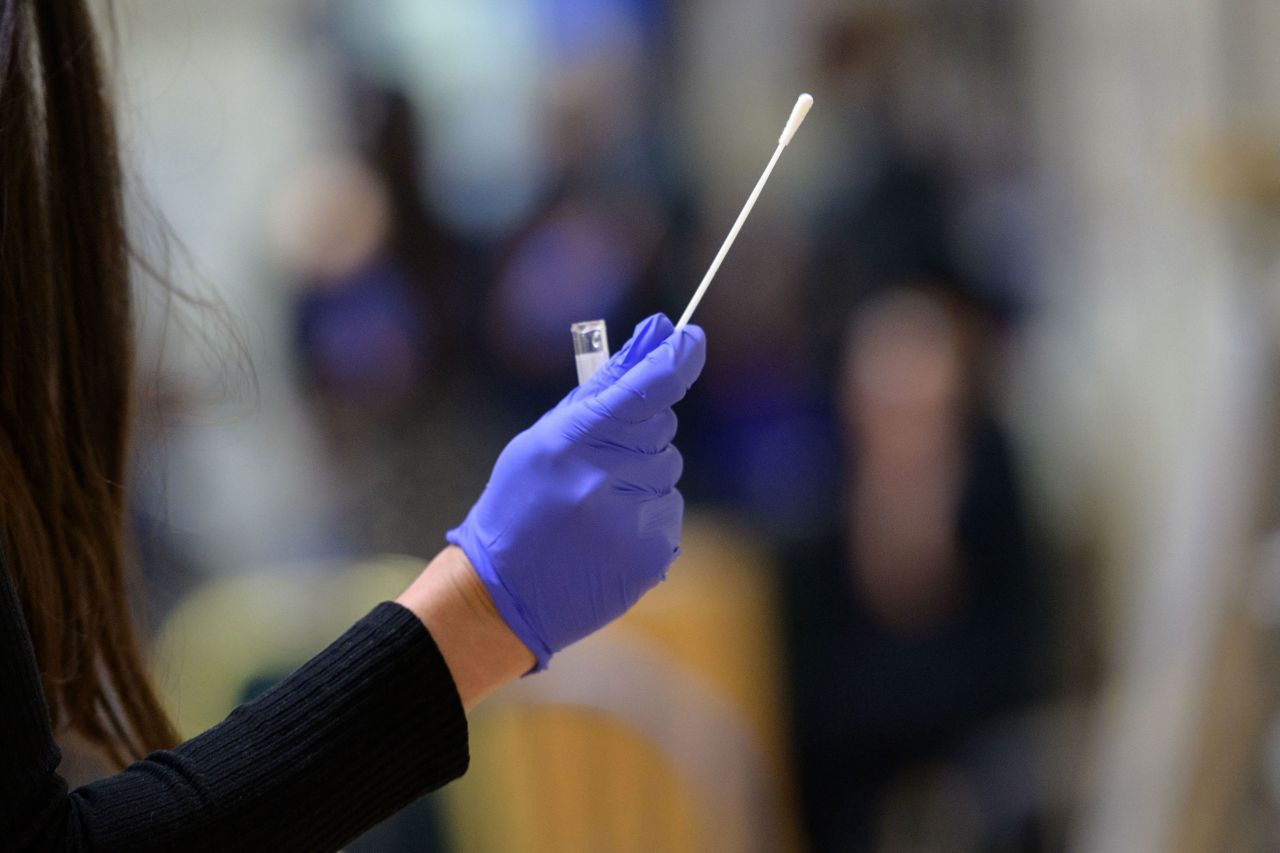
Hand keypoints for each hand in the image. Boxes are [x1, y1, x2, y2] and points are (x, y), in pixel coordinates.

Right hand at [446, 314, 705, 669]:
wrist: (503, 594)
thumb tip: (658, 331)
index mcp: (571, 442)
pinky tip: (607, 533)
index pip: (645, 387)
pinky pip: (669, 510)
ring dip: (641, 477)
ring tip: (593, 506)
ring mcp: (632, 522)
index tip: (691, 339)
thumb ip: (603, 386)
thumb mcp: (543, 438)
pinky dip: (646, 514)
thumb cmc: (519, 504)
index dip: (676, 358)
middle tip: (598, 458)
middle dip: (640, 432)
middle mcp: (605, 481)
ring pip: (667, 471)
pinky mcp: (652, 555)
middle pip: (661, 428)